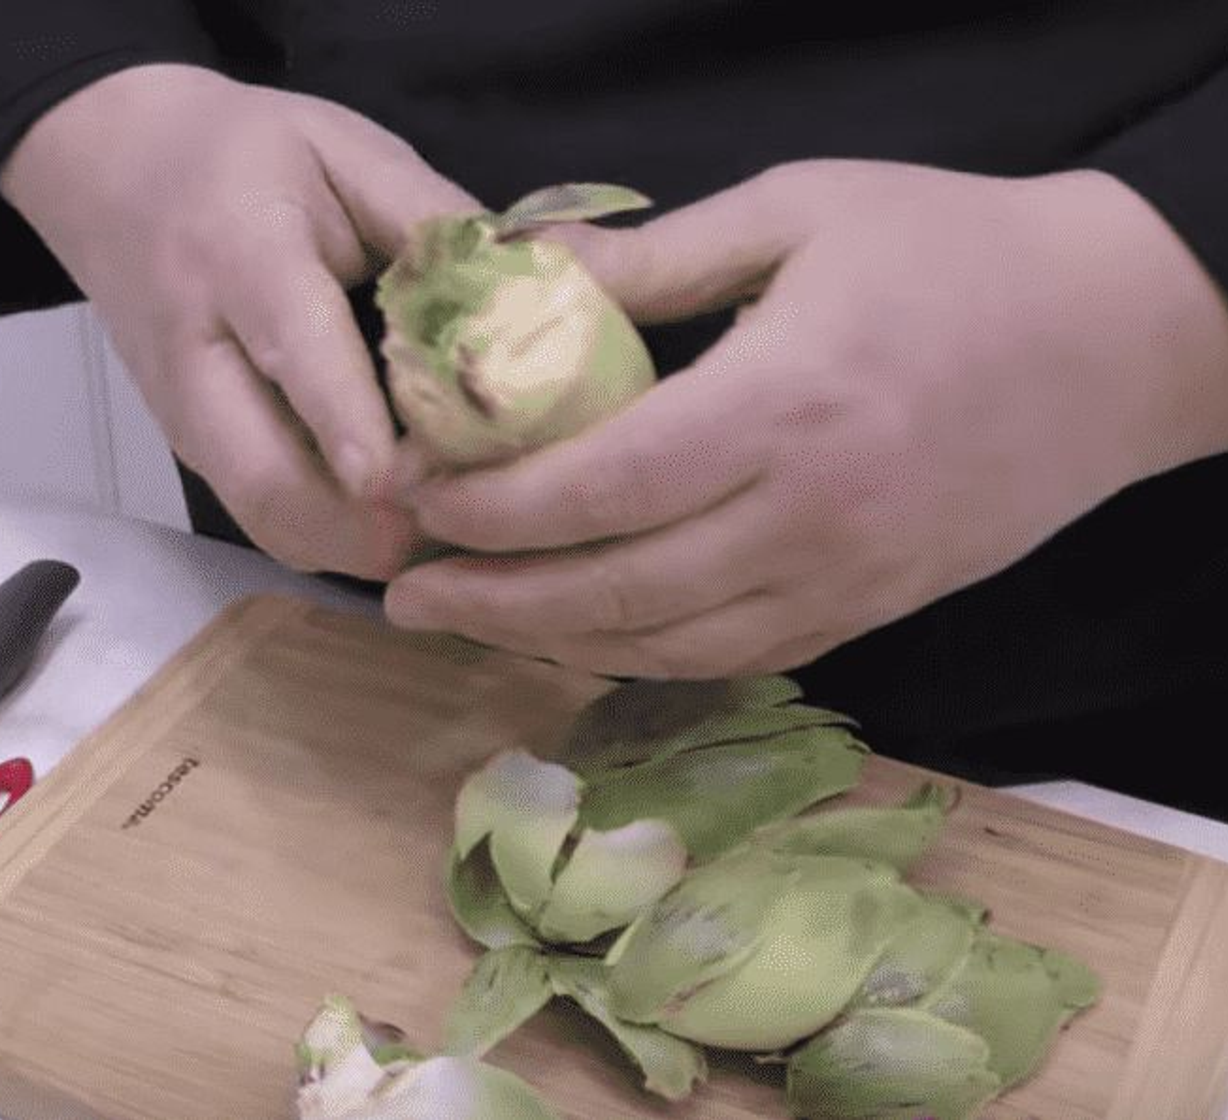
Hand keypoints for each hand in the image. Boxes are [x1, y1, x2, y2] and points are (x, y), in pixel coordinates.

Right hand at [0, 64, 477, 577]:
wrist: (111, 167)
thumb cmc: (242, 155)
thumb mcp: (343, 151)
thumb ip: (430, 219)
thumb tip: (528, 293)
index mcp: (240, 256)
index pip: (294, 350)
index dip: (349, 425)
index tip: (404, 481)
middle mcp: (197, 355)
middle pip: (265, 477)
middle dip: (364, 527)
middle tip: (462, 526)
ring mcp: (185, 416)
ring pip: (264, 517)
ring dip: (356, 545)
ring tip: (445, 530)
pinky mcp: (190, 449)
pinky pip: (263, 516)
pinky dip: (333, 537)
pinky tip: (397, 519)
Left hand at [383, 160, 1227, 676]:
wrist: (1116, 339)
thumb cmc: (954, 253)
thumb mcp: (801, 212)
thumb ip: (656, 263)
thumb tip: (526, 275)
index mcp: (785, 405)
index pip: (602, 485)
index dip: (495, 508)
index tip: (421, 501)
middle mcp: (809, 516)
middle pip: (617, 590)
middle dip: (494, 600)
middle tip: (405, 594)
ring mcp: (844, 580)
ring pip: (669, 645)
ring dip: (553, 641)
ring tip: (471, 621)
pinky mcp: (870, 610)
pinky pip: (733, 657)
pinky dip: (642, 656)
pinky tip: (582, 635)